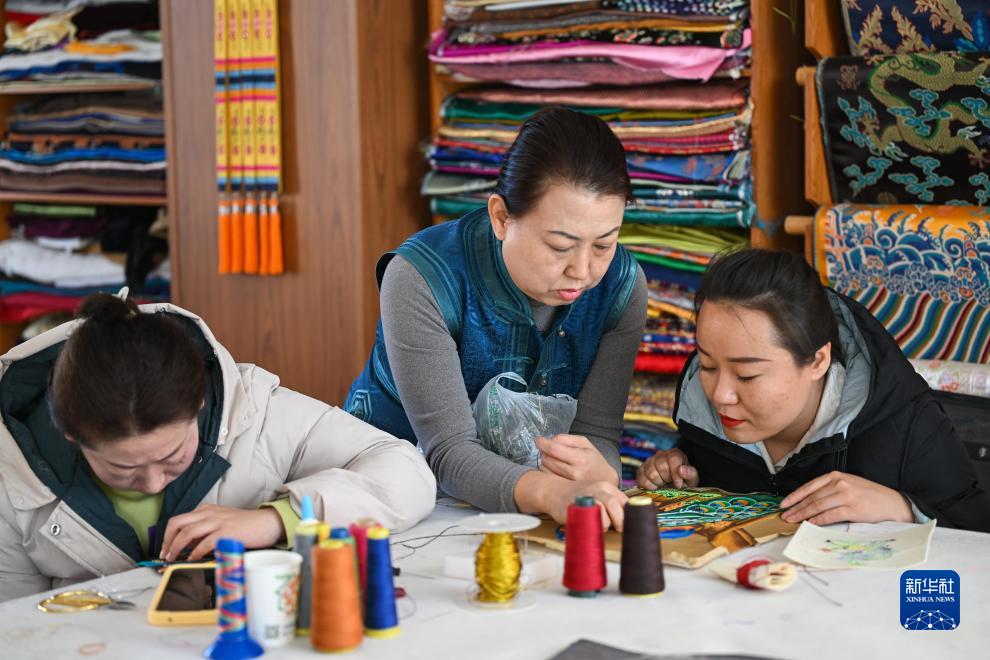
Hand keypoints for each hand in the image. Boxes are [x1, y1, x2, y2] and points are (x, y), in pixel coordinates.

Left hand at [160, 505, 285, 560]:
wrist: (266, 523)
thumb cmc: (244, 526)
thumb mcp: (220, 523)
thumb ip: (203, 531)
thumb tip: (184, 546)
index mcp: (206, 510)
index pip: (178, 520)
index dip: (167, 535)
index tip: (165, 549)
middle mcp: (209, 513)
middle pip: (177, 523)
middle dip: (167, 540)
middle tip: (165, 554)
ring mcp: (218, 522)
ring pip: (187, 532)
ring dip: (176, 547)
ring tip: (173, 558)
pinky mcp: (226, 532)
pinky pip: (204, 543)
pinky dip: (195, 553)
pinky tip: (192, 559)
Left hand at [536, 434, 616, 483]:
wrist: (604, 480)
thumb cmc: (593, 459)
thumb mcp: (585, 443)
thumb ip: (566, 439)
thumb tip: (549, 440)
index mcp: (580, 458)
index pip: (554, 449)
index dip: (543, 443)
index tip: (538, 440)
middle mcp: (574, 473)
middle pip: (547, 458)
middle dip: (544, 451)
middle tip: (550, 448)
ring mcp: (568, 483)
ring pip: (544, 468)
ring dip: (545, 460)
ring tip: (555, 458)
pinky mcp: (563, 489)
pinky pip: (547, 476)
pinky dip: (547, 469)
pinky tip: (555, 467)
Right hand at [545, 478, 628, 531]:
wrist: (553, 491)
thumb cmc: (578, 496)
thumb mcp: (598, 494)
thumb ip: (612, 504)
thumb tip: (628, 521)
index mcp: (607, 486)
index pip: (625, 502)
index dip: (628, 515)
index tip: (626, 524)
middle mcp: (598, 489)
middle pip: (615, 506)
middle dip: (620, 521)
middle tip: (618, 529)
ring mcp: (586, 497)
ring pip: (603, 514)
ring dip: (604, 524)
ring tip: (598, 524)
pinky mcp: (575, 507)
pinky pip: (588, 519)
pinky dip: (591, 525)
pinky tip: (587, 524)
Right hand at [636, 448, 698, 489]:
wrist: (673, 487)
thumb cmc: (683, 482)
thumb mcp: (692, 479)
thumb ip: (690, 474)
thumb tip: (681, 469)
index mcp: (675, 454)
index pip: (673, 458)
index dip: (675, 474)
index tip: (678, 485)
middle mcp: (661, 454)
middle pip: (661, 465)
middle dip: (667, 478)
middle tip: (670, 484)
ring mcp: (649, 461)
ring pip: (650, 471)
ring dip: (658, 482)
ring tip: (663, 485)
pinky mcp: (641, 470)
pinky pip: (641, 478)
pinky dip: (648, 486)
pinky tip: (655, 487)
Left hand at [780, 471, 913, 524]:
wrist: (893, 503)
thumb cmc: (869, 495)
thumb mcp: (848, 484)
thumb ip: (830, 489)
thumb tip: (809, 502)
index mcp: (836, 476)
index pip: (809, 486)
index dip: (794, 496)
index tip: (784, 504)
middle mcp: (840, 483)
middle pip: (811, 497)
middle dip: (796, 507)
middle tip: (785, 516)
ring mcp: (846, 496)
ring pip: (817, 506)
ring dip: (802, 515)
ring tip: (793, 521)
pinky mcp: (853, 509)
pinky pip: (830, 515)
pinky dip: (817, 520)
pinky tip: (809, 524)